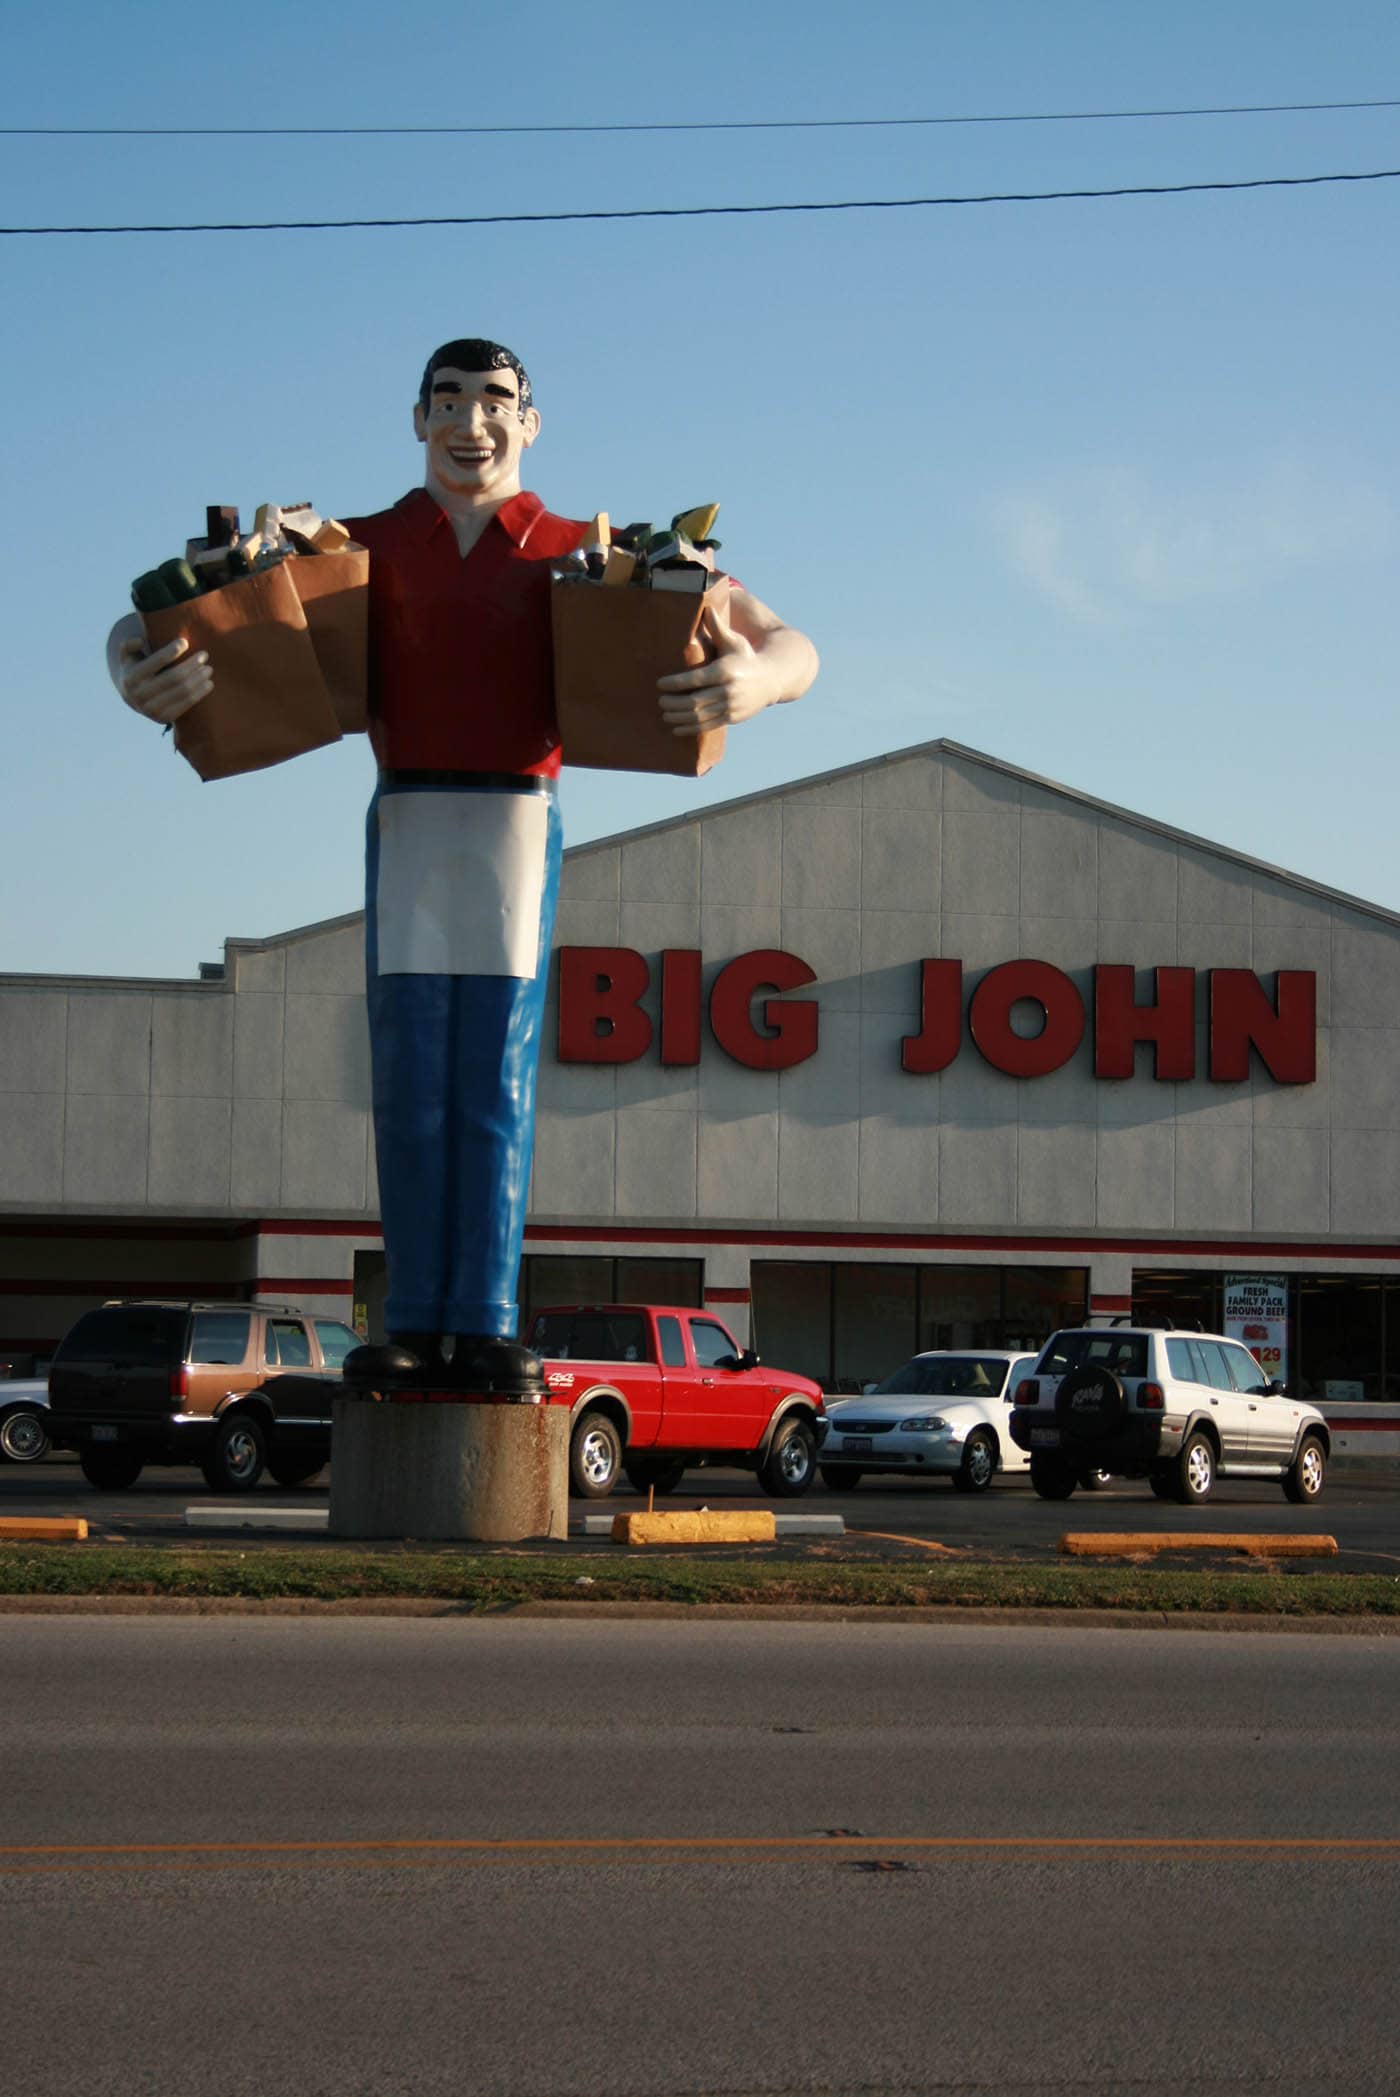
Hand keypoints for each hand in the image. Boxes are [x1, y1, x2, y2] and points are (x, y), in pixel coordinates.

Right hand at [118, 633, 213, 723]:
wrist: (133, 698)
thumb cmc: (135, 669)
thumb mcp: (126, 655)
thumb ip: (128, 644)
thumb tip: (140, 641)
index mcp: (131, 678)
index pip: (156, 661)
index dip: (172, 650)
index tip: (185, 642)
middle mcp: (140, 695)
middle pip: (175, 676)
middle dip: (192, 664)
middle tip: (204, 655)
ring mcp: (151, 710)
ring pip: (183, 691)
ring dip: (199, 678)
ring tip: (208, 669)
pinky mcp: (164, 719)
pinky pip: (187, 704)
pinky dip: (200, 693)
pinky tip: (209, 683)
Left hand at [656, 598, 774, 737]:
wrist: (771, 679)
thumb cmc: (746, 656)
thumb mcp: (734, 641)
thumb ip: (718, 627)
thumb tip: (706, 607)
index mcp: (725, 670)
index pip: (695, 679)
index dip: (675, 683)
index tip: (660, 683)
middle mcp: (728, 690)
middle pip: (695, 701)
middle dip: (674, 703)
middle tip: (660, 700)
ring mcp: (731, 706)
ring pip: (700, 716)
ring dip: (679, 717)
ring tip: (664, 714)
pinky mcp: (732, 718)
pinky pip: (708, 726)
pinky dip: (690, 729)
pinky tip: (676, 728)